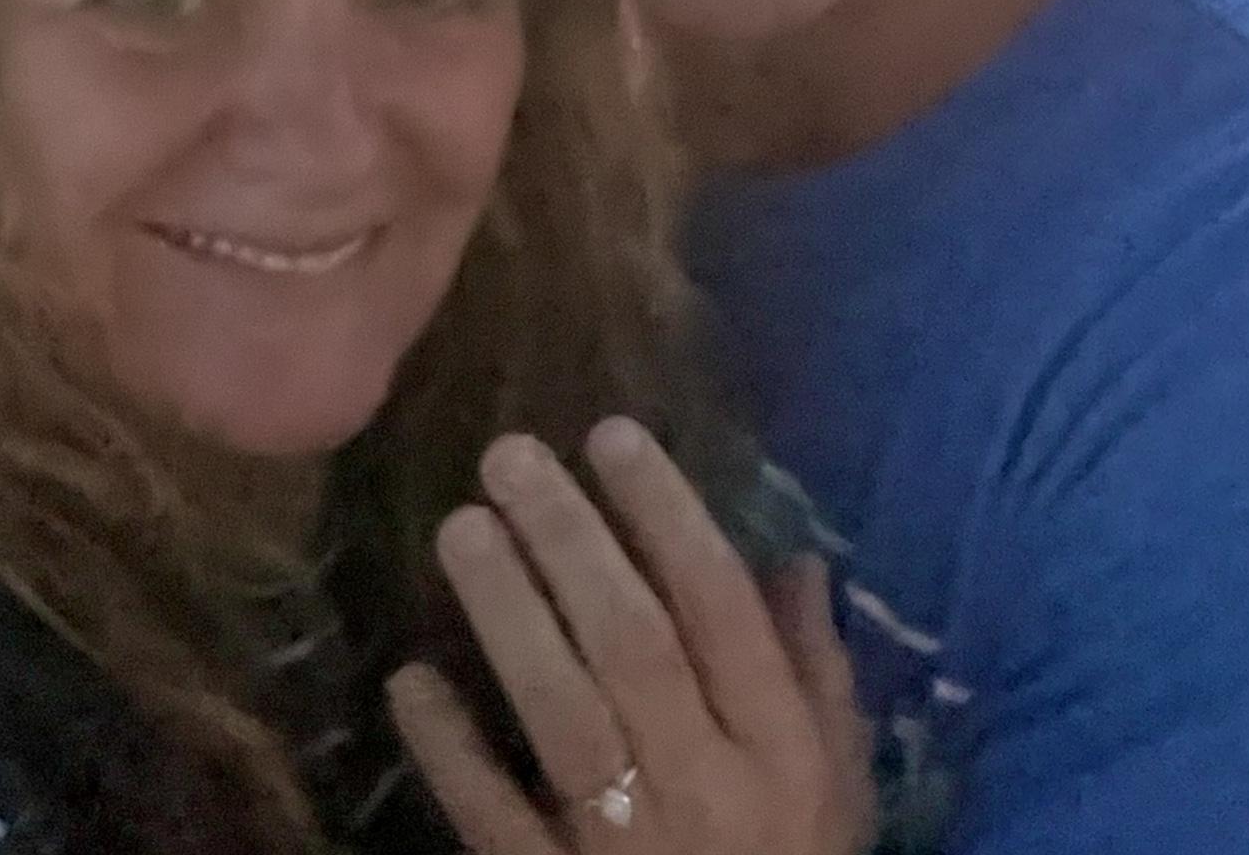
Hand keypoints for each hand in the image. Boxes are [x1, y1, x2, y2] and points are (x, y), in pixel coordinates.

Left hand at [388, 417, 872, 854]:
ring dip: (510, 615)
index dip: (666, 515)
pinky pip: (496, 820)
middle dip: (570, 541)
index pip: (721, 608)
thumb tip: (796, 556)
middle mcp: (707, 785)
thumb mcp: (837, 782)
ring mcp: (625, 849)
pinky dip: (453, 752)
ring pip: (565, 716)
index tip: (609, 434)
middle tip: (508, 455)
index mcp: (779, 748)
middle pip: (633, 645)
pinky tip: (412, 679)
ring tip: (461, 528)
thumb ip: (816, 673)